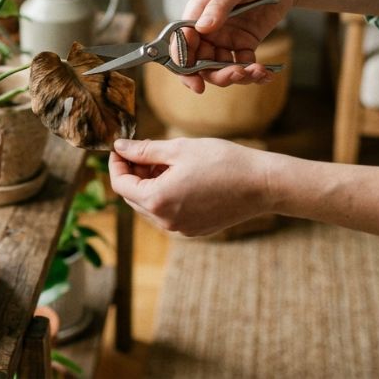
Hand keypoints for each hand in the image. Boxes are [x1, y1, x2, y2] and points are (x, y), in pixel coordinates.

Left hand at [108, 137, 275, 236]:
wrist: (261, 185)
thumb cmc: (222, 162)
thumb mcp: (179, 149)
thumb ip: (144, 150)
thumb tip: (120, 148)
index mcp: (157, 200)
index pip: (121, 184)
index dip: (117, 164)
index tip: (121, 148)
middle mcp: (165, 221)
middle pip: (134, 197)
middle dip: (134, 173)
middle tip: (144, 150)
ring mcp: (180, 229)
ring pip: (151, 206)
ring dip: (150, 184)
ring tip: (166, 162)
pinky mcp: (194, 230)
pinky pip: (169, 213)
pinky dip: (166, 195)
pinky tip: (181, 177)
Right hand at [179, 0, 293, 92]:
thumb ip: (218, 6)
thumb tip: (202, 28)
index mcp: (197, 13)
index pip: (181, 42)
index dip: (183, 62)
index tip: (195, 77)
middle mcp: (207, 30)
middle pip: (199, 62)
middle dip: (214, 74)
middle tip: (235, 74)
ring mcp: (225, 39)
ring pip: (220, 68)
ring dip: (235, 76)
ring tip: (256, 72)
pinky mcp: (244, 45)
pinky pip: (243, 66)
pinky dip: (253, 74)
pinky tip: (265, 74)